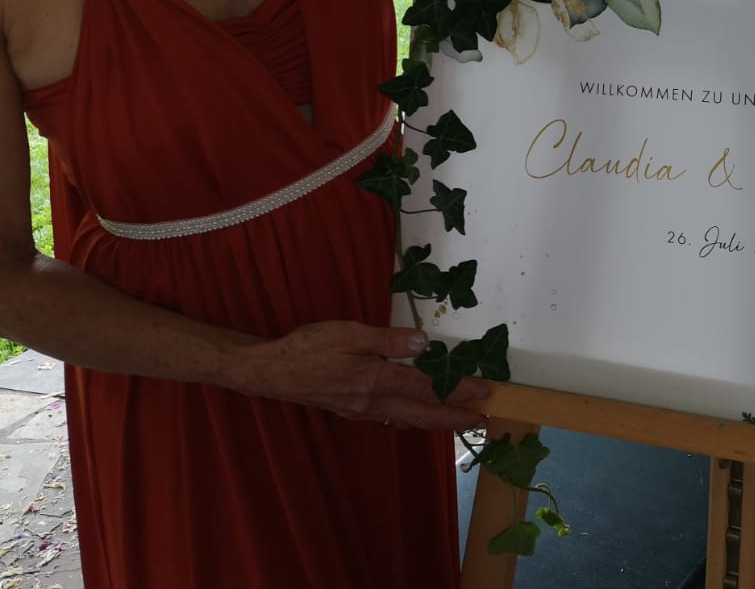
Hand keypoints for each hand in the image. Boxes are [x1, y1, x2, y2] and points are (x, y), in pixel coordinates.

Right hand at [241, 320, 488, 429]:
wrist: (271, 371)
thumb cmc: (308, 347)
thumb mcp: (349, 333)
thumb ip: (388, 340)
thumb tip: (423, 345)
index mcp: (375, 381)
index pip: (426, 389)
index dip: (458, 391)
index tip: (484, 393)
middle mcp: (373, 403)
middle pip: (424, 414)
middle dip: (456, 418)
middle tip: (484, 420)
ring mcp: (362, 411)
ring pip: (409, 420)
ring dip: (437, 420)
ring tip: (459, 419)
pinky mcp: (352, 411)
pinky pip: (392, 419)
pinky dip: (413, 418)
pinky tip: (417, 414)